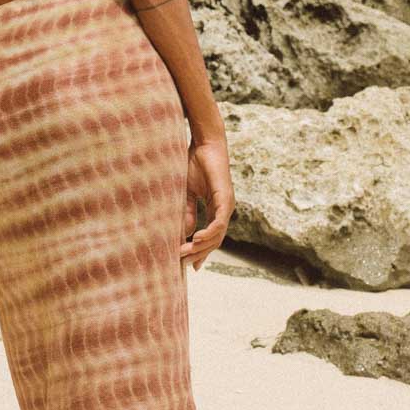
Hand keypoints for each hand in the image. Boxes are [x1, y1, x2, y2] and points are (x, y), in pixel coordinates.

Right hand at [179, 138, 235, 271]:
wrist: (205, 144)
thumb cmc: (195, 164)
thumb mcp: (187, 192)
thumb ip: (188, 212)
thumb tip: (186, 233)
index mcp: (216, 209)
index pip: (211, 236)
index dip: (201, 252)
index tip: (189, 266)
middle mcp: (224, 210)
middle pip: (214, 240)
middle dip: (198, 253)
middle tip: (182, 263)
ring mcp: (227, 205)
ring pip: (217, 234)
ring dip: (202, 246)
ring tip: (186, 254)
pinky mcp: (225, 198)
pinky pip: (219, 221)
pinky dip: (209, 232)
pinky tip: (197, 239)